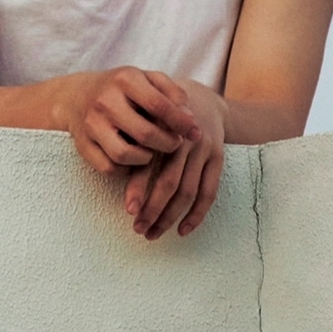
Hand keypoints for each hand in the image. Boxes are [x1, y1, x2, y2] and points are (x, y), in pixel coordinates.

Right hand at [62, 67, 200, 176]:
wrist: (76, 95)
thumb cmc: (122, 89)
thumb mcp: (146, 79)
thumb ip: (172, 93)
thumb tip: (190, 118)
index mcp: (125, 79)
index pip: (159, 105)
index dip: (181, 122)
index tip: (196, 133)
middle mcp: (105, 100)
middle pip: (144, 133)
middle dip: (167, 144)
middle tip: (174, 144)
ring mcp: (91, 124)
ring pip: (124, 155)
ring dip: (145, 159)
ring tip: (152, 152)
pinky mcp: (82, 145)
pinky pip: (108, 168)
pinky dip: (125, 170)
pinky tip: (133, 160)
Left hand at [124, 81, 224, 240]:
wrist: (203, 98)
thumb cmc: (163, 111)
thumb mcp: (146, 115)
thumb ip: (133, 137)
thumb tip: (114, 168)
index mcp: (162, 127)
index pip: (149, 163)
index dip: (138, 188)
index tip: (128, 210)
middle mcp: (185, 138)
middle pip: (169, 182)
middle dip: (153, 209)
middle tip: (138, 228)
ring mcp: (204, 149)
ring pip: (188, 191)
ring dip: (170, 216)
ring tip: (153, 233)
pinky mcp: (218, 158)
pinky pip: (209, 192)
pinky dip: (197, 214)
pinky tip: (182, 230)